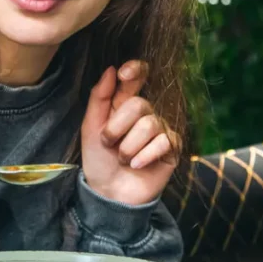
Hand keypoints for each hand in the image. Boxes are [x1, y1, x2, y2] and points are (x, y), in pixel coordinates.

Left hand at [80, 61, 179, 205]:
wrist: (109, 192)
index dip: (135, 70)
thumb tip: (111, 69)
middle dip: (118, 127)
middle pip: (139, 104)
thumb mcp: (90, 127)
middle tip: (109, 144)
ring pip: (150, 125)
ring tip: (123, 159)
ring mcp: (160, 129)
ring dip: (129, 147)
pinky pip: (163, 142)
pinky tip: (137, 165)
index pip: (137, 77)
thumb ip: (99, 97)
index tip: (124, 74)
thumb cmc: (98, 159)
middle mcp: (145, 113)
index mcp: (124, 104)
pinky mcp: (172, 148)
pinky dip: (145, 156)